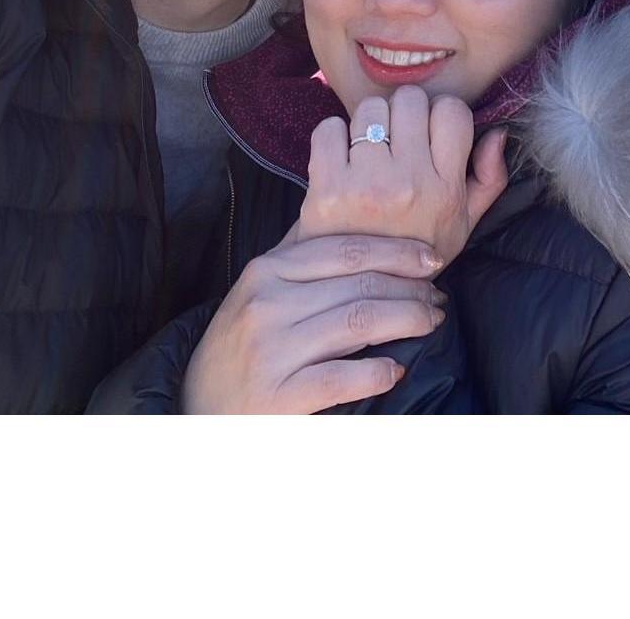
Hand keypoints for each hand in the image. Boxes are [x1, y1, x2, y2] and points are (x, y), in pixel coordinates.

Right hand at [182, 232, 445, 414]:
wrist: (191, 411)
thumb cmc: (238, 347)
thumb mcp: (259, 291)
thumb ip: (301, 257)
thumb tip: (353, 217)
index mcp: (268, 270)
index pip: (347, 249)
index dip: (398, 251)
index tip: (433, 259)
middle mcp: (267, 303)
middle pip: (361, 284)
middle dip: (411, 290)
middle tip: (438, 299)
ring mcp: (270, 351)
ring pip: (359, 322)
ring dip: (407, 320)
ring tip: (430, 324)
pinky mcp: (276, 398)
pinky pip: (341, 378)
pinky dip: (376, 371)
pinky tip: (395, 369)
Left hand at [297, 86, 509, 269]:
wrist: (356, 297)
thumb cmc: (413, 256)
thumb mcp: (464, 225)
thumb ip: (490, 178)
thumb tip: (498, 131)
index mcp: (446, 190)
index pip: (452, 110)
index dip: (440, 114)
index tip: (430, 132)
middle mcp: (409, 185)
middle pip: (410, 100)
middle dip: (404, 113)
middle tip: (396, 138)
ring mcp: (366, 186)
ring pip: (370, 109)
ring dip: (368, 123)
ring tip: (368, 150)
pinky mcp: (327, 190)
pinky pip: (329, 128)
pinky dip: (332, 137)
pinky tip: (340, 159)